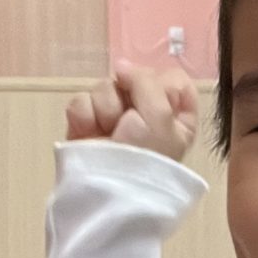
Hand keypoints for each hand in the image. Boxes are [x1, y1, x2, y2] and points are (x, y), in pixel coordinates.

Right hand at [65, 63, 199, 158]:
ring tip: (111, 132)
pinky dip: (85, 115)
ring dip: (107, 107)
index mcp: (176, 117)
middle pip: (134, 78)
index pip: (172, 78)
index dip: (162, 83)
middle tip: (130, 120)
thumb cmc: (145, 157)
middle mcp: (145, 115)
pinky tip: (90, 133)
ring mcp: (113, 120)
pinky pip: (81, 100)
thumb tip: (121, 66)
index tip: (158, 98)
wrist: (109, 191)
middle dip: (129, 96)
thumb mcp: (160, 116)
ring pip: (105, 86)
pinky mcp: (86, 125)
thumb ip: (145, 81)